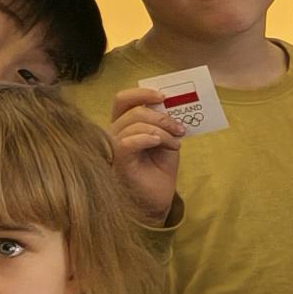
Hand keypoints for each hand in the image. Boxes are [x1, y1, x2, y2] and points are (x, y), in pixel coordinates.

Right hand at [103, 87, 186, 226]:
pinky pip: (127, 142)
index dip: (141, 93)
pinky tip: (160, 143)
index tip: (164, 96)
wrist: (156, 200)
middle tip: (180, 129)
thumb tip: (170, 104)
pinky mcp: (117, 162)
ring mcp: (112, 147)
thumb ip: (164, 122)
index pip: (123, 100)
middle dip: (162, 116)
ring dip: (162, 131)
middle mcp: (113, 133)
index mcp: (123, 125)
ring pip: (135, 124)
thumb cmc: (159, 170)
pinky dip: (148, 138)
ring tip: (176, 144)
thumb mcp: (166, 140)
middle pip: (134, 110)